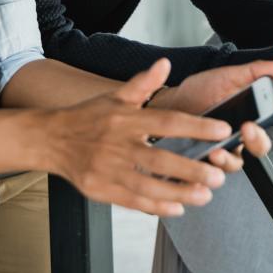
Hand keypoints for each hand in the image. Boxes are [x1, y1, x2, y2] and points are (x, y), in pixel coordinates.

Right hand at [40, 59, 233, 216]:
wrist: (50, 139)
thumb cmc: (88, 117)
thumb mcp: (115, 96)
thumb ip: (143, 83)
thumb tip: (165, 63)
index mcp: (125, 119)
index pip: (166, 121)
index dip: (195, 126)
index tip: (222, 130)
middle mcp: (117, 145)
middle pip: (159, 160)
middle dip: (190, 170)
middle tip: (218, 175)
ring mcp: (108, 170)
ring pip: (148, 186)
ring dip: (178, 193)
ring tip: (205, 195)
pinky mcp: (101, 190)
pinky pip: (132, 202)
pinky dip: (156, 208)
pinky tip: (177, 208)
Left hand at [149, 59, 272, 169]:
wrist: (171, 99)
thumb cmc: (202, 90)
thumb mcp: (229, 77)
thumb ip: (256, 72)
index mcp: (243, 128)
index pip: (259, 143)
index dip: (258, 139)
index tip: (248, 126)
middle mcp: (229, 146)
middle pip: (242, 161)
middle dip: (237, 155)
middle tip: (232, 139)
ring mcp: (210, 156)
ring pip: (220, 171)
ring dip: (219, 163)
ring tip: (212, 152)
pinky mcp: (190, 164)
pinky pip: (195, 177)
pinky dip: (194, 174)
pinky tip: (191, 162)